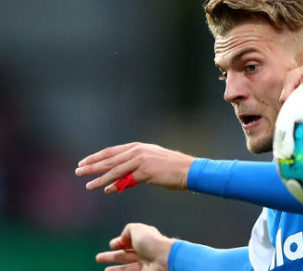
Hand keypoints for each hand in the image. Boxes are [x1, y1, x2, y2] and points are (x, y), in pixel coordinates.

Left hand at [76, 142, 194, 192]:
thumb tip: (117, 182)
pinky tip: (106, 189)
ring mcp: (141, 160)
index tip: (84, 162)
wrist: (189, 170)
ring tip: (88, 184)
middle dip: (92, 165)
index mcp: (138, 147)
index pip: (112, 151)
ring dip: (99, 177)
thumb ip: (133, 170)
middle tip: (78, 171)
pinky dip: (114, 184)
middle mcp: (138, 151)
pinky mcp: (145, 171)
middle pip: (109, 158)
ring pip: (115, 169)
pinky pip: (126, 179)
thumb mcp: (151, 163)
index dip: (96, 157)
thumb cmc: (172, 168)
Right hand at [96, 223, 174, 270]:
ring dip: (116, 270)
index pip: (130, 242)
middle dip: (112, 257)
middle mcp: (145, 254)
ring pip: (128, 269)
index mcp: (145, 242)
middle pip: (125, 256)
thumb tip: (121, 240)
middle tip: (98, 259)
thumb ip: (128, 231)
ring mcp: (146, 267)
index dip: (120, 243)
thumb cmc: (152, 243)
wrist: (166, 260)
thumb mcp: (138, 230)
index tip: (112, 245)